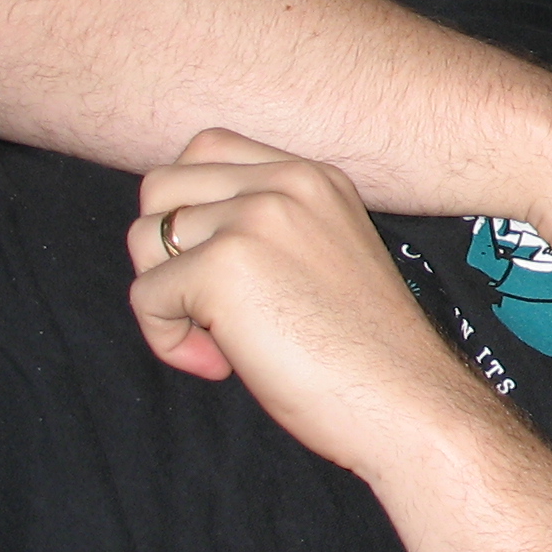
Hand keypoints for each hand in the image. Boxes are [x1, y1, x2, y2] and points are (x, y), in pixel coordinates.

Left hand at [129, 129, 482, 473]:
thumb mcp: (320, 257)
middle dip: (164, 251)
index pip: (206, 148)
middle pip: (161, 186)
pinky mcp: (224, 266)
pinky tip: (222, 365)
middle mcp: (285, 183)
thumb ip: (266, 228)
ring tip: (222, 340)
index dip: (192, 208)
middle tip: (212, 309)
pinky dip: (167, 340)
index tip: (228, 272)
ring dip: (166, 297)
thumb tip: (174, 235)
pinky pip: (145, 296)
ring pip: (144, 237)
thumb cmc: (365, 354)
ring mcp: (254, 220)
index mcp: (313, 177)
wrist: (407, 402)